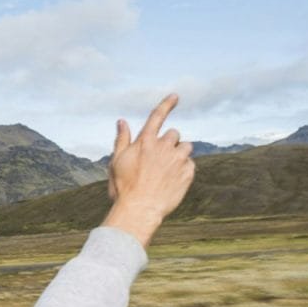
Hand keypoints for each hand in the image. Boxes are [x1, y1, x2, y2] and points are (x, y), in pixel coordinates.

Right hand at [103, 94, 194, 246]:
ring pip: (186, 147)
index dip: (166, 104)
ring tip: (168, 172)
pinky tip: (173, 182)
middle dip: (169, 143)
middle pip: (174, 134)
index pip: (157, 116)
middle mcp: (163, 146)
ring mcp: (177, 159)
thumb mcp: (116, 162)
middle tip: (160, 160)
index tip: (175, 96)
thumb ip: (122, 140)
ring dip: (179, 155)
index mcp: (145, 141)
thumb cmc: (123, 188)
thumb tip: (122, 121)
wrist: (139, 210)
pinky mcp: (188, 173)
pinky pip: (191, 165)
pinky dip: (184, 170)